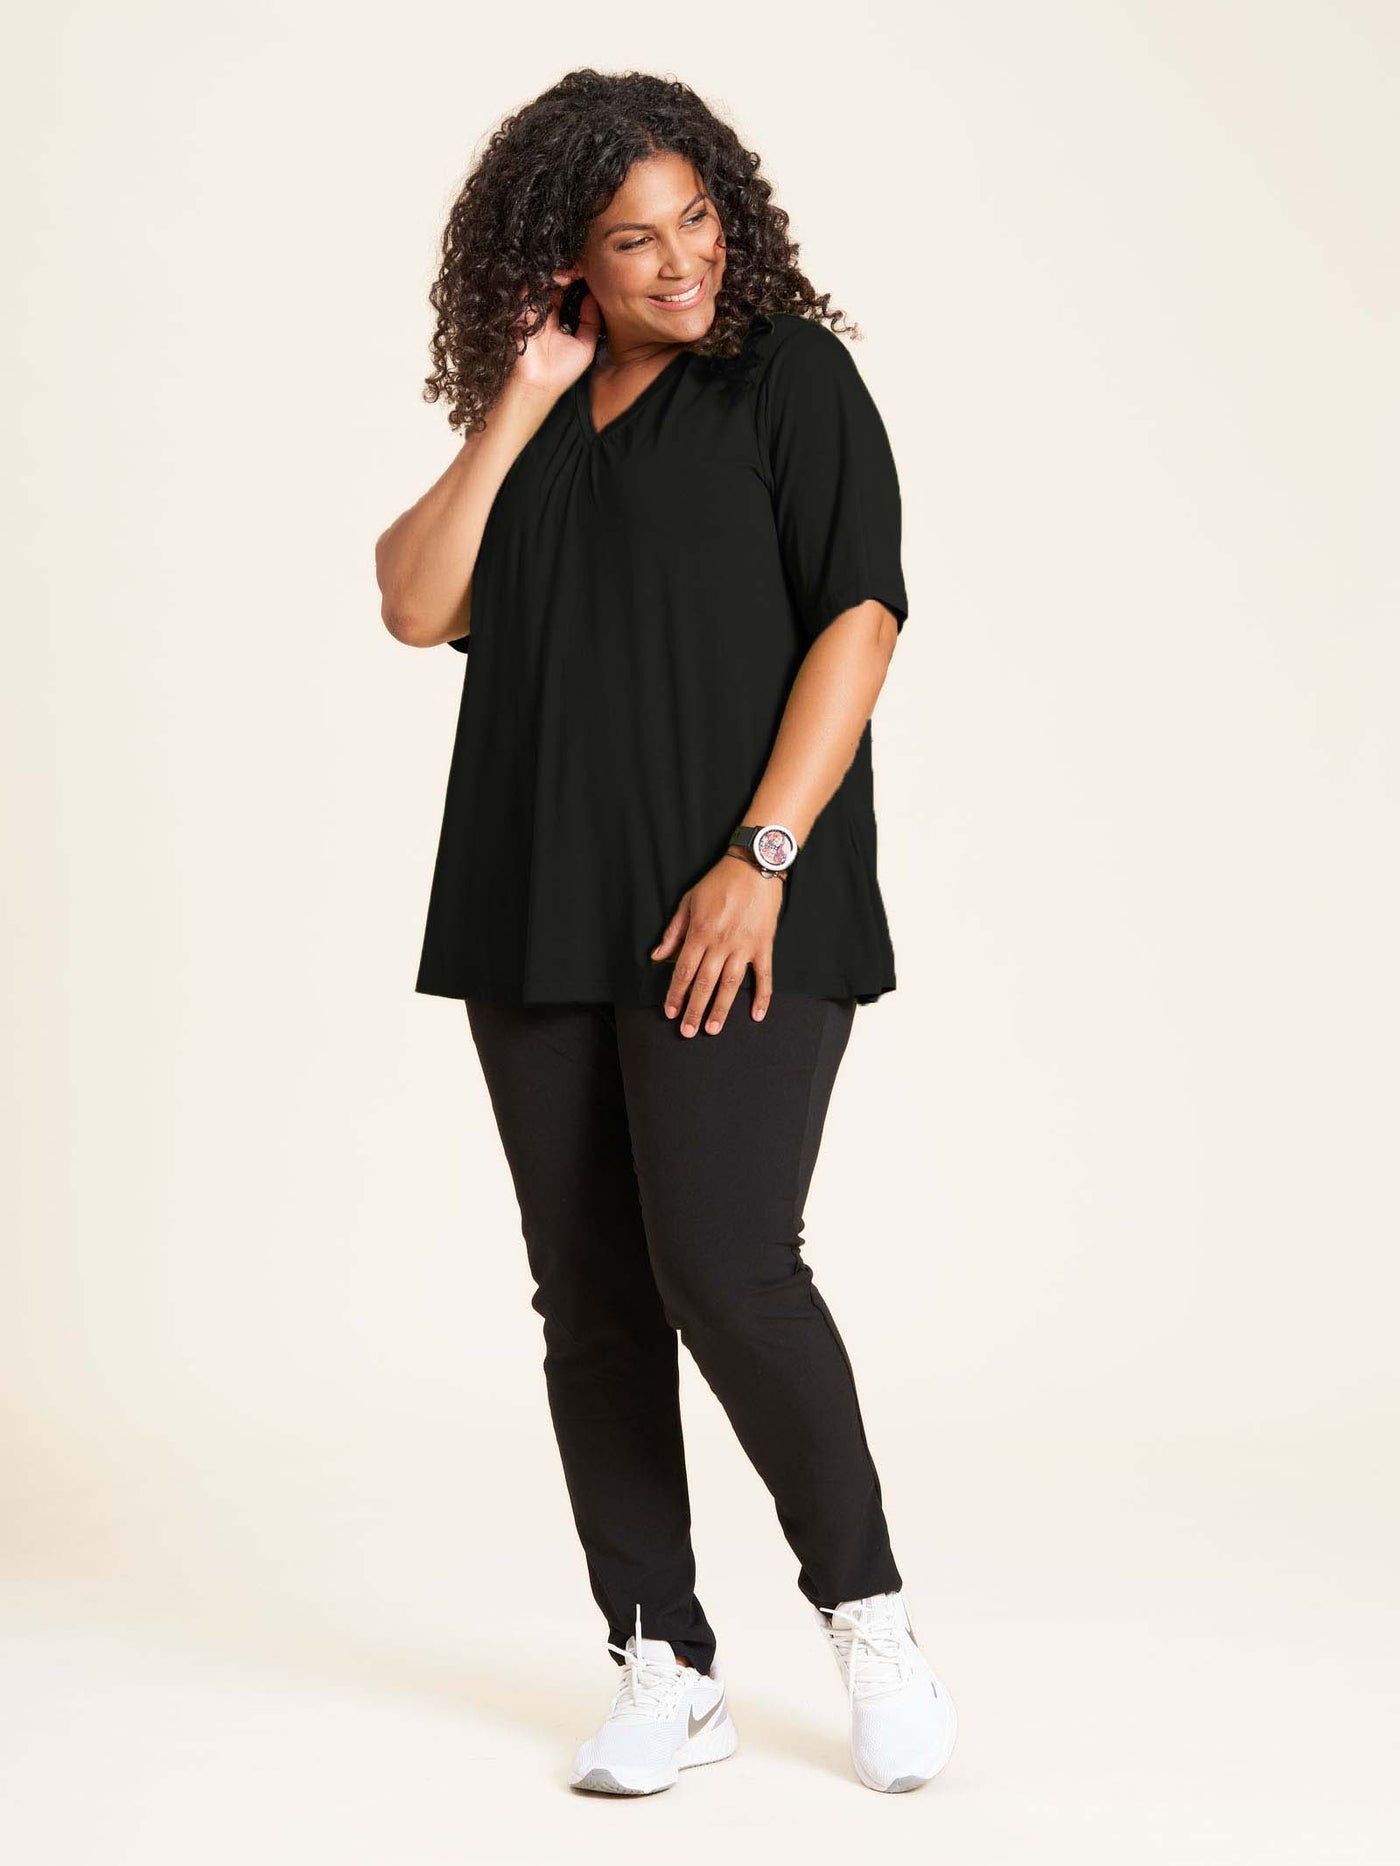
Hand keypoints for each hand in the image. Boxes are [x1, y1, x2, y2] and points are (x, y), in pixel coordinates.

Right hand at [508, 272, 601, 398]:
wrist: (539, 386)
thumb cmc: (561, 372)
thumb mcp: (586, 346)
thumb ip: (591, 323)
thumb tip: (594, 298)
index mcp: (557, 318)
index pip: (565, 291)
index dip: (576, 281)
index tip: (589, 275)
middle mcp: (543, 312)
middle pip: (554, 283)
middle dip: (569, 273)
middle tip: (582, 269)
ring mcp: (532, 311)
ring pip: (542, 282)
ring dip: (558, 274)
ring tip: (573, 273)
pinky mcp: (521, 312)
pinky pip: (529, 289)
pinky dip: (544, 281)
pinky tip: (560, 279)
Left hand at [650, 852, 784, 1035]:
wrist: (754, 866)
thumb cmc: (718, 882)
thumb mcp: (688, 902)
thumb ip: (673, 932)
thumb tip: (657, 956)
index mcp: (700, 933)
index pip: (684, 971)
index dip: (676, 993)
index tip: (670, 1012)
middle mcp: (721, 943)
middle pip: (705, 983)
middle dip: (694, 1010)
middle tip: (688, 1031)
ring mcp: (744, 946)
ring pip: (730, 984)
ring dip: (721, 1009)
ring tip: (713, 1029)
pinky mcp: (763, 945)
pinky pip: (764, 975)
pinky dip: (762, 996)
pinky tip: (756, 1015)